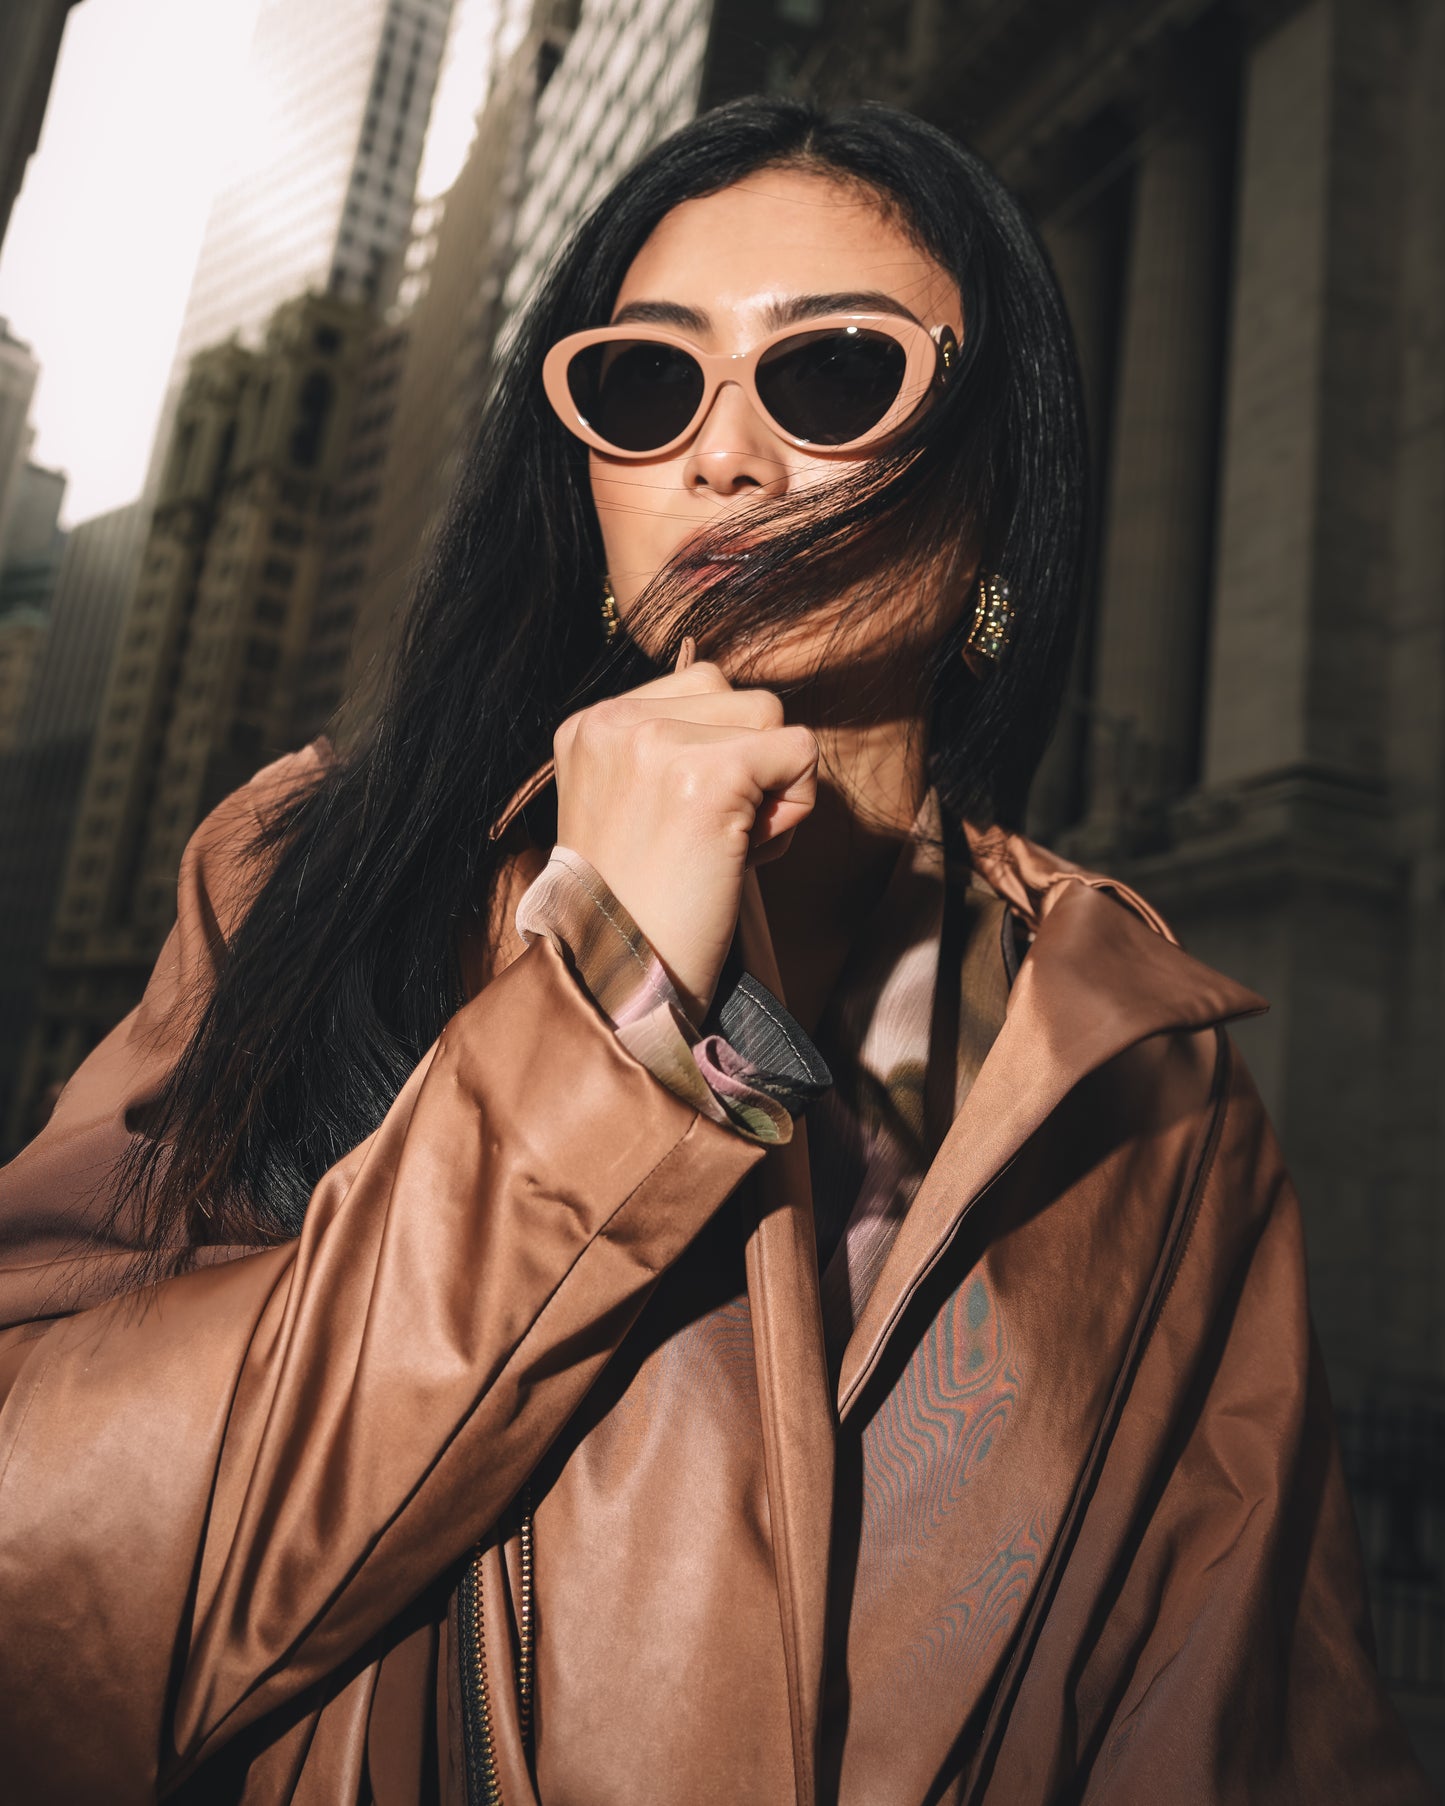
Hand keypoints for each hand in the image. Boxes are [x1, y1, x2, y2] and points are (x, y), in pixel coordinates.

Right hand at [553, 659, 817, 1020]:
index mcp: (589, 726)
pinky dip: (794, 810)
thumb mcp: (631, 806)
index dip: (717, 754)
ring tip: (721, 847)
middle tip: (705, 841)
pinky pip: (800, 753)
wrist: (616, 984)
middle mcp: (613, 722)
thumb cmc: (638, 910)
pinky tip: (743, 855)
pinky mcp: (706, 775)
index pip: (700, 687)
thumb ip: (674, 749)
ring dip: (771, 786)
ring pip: (772, 717)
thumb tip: (758, 714)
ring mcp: (656, 744)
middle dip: (747, 765)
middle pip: (739, 697)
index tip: (680, 824)